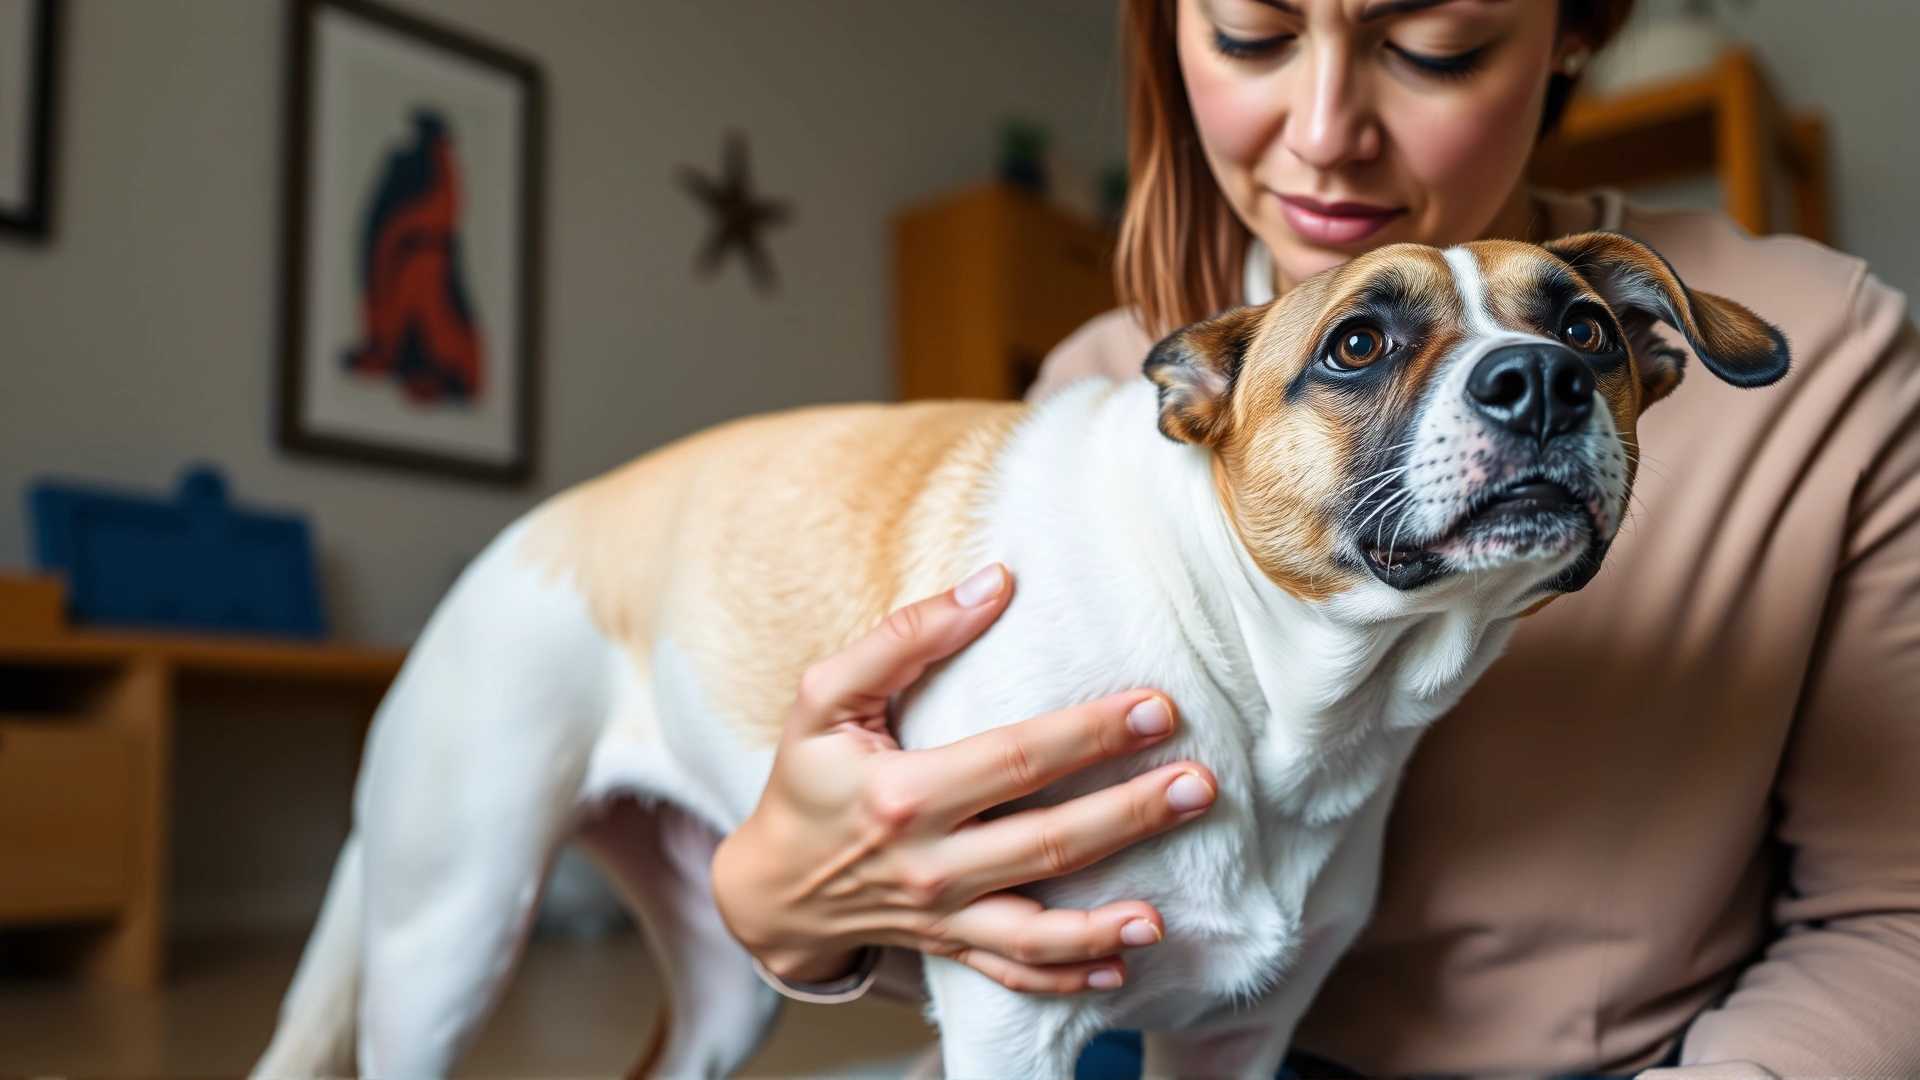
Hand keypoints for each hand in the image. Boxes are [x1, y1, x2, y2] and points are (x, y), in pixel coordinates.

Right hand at [710, 564, 1217, 993]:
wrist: (766, 888)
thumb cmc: (804, 780)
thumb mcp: (824, 697)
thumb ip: (905, 636)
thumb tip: (995, 583)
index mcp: (902, 793)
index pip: (1016, 759)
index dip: (1088, 733)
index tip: (1155, 708)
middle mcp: (927, 864)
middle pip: (1046, 842)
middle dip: (1130, 814)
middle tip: (1199, 785)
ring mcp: (940, 917)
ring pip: (1036, 928)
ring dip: (1106, 923)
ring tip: (1165, 911)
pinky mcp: (948, 949)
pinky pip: (1013, 972)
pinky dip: (1066, 978)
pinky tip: (1121, 968)